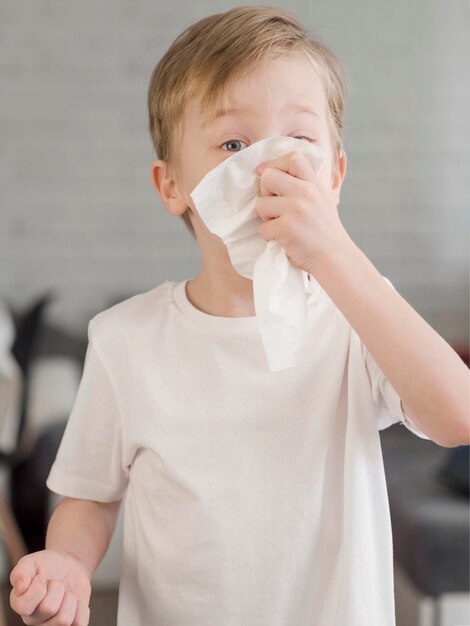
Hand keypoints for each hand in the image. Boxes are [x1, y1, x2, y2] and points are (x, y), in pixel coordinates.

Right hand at [10, 550, 90, 625]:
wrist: (69, 567)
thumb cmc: (48, 565)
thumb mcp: (32, 561)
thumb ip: (21, 571)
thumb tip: (20, 587)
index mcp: (20, 605)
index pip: (24, 606)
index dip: (38, 587)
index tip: (42, 576)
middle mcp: (33, 620)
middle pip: (48, 609)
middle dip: (57, 588)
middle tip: (56, 583)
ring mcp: (51, 625)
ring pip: (64, 620)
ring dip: (70, 599)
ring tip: (65, 593)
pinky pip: (79, 624)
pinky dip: (82, 608)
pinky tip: (75, 602)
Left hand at [255, 149, 348, 274]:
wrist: (335, 257)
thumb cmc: (323, 230)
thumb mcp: (322, 198)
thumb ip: (303, 185)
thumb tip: (267, 172)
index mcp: (314, 183)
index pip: (292, 158)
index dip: (275, 164)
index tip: (268, 176)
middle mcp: (306, 192)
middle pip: (268, 177)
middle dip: (265, 193)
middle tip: (275, 208)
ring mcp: (296, 209)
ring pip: (260, 204)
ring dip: (266, 217)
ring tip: (282, 225)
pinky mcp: (287, 228)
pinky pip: (263, 227)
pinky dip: (269, 236)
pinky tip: (283, 239)